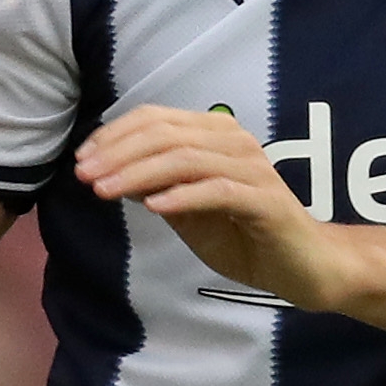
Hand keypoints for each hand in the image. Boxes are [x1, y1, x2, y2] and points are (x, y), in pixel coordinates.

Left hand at [78, 105, 349, 309]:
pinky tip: (151, 207)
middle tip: (84, 176)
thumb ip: (156, 188)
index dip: (114, 135)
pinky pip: (217, 190)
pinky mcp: (265, 200)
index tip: (82, 160)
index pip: (156, 119)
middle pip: (165, 134)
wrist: (303, 266)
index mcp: (214, 135)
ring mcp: (252, 169)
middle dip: (117, 154)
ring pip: (186, 158)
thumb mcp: (187, 211)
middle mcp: (234, 142)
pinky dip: (181, 196)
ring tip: (105, 190)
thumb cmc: (244, 235)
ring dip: (138, 173)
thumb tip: (109, 173)